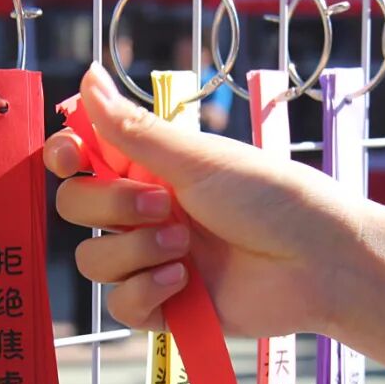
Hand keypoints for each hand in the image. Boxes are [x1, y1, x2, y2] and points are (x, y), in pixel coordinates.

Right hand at [44, 62, 362, 336]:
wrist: (317, 261)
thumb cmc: (270, 197)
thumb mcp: (198, 159)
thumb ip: (132, 129)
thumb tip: (87, 76)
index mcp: (152, 169)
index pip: (82, 160)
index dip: (66, 157)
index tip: (72, 158)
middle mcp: (146, 213)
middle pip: (77, 208)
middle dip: (109, 207)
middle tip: (163, 207)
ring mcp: (154, 260)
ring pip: (93, 261)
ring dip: (133, 252)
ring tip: (184, 249)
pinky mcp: (167, 308)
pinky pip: (121, 306)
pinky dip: (145, 292)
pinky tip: (184, 281)